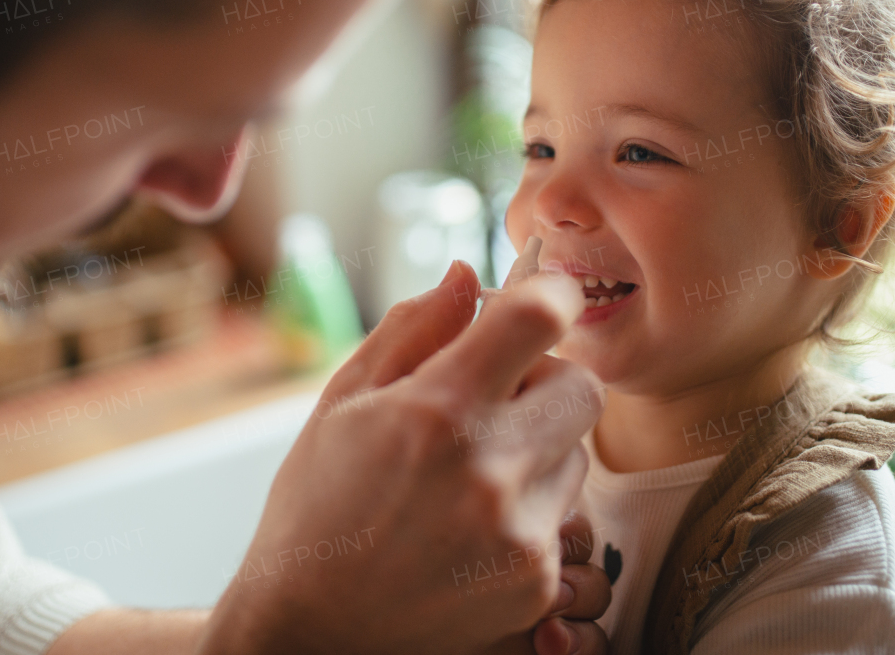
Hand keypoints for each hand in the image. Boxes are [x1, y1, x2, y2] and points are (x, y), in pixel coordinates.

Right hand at [197, 260, 601, 654]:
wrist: (310, 629)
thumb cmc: (318, 504)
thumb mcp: (344, 402)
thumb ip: (413, 329)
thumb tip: (466, 274)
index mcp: (438, 410)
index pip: (539, 319)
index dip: (549, 292)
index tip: (541, 297)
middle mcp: (491, 469)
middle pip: (583, 386)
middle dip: (547, 379)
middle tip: (496, 398)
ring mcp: (521, 532)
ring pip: (577, 452)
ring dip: (540, 446)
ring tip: (472, 473)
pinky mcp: (536, 581)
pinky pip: (564, 515)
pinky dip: (530, 508)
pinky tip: (472, 526)